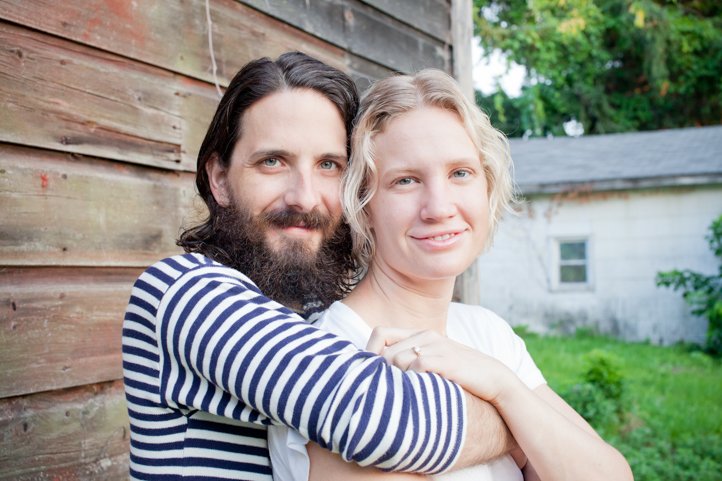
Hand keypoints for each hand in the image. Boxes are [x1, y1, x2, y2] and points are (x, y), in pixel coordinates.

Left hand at [366, 327, 519, 402]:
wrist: (495, 379)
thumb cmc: (461, 374)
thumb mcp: (434, 360)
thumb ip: (412, 360)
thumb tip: (383, 372)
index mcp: (420, 334)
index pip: (379, 333)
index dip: (368, 352)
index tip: (368, 373)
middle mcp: (426, 336)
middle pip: (385, 351)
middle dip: (380, 373)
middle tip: (384, 391)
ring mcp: (436, 346)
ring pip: (396, 359)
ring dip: (395, 379)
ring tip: (400, 395)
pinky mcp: (445, 360)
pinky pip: (416, 367)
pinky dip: (411, 380)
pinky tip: (415, 393)